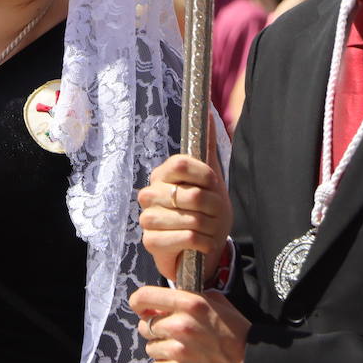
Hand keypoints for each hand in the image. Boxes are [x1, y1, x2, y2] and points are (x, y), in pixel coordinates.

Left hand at [131, 285, 249, 362]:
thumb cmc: (241, 338)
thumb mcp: (221, 306)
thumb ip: (195, 296)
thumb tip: (172, 295)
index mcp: (190, 304)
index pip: (144, 296)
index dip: (139, 303)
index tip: (141, 308)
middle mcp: (180, 325)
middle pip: (145, 325)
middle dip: (157, 330)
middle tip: (176, 337)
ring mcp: (177, 350)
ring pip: (151, 347)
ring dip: (163, 350)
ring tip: (185, 354)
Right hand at [138, 153, 231, 284]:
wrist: (199, 249)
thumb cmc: (206, 212)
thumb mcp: (211, 179)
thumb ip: (206, 146)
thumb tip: (209, 113)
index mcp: (162, 175)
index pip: (180, 164)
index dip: (204, 176)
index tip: (213, 185)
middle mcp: (150, 194)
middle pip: (192, 195)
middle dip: (214, 208)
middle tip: (215, 215)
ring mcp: (147, 218)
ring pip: (190, 218)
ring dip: (209, 228)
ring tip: (209, 231)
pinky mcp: (151, 242)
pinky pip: (186, 237)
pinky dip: (203, 243)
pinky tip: (202, 245)